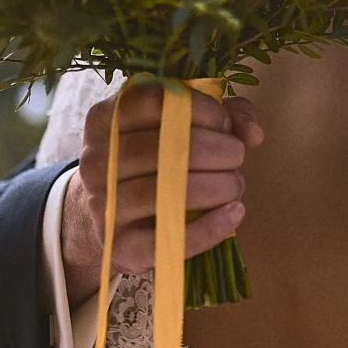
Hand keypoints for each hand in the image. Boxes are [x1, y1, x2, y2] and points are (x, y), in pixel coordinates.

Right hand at [62, 84, 263, 304]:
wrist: (118, 216)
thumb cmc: (158, 159)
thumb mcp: (185, 125)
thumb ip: (224, 115)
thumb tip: (252, 132)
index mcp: (106, 118)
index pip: (153, 101)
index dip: (200, 110)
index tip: (224, 124)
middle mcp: (95, 160)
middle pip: (160, 149)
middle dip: (214, 151)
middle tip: (237, 157)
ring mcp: (102, 205)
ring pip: (162, 194)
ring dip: (215, 187)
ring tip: (236, 185)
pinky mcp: (119, 246)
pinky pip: (168, 240)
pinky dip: (209, 228)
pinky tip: (234, 213)